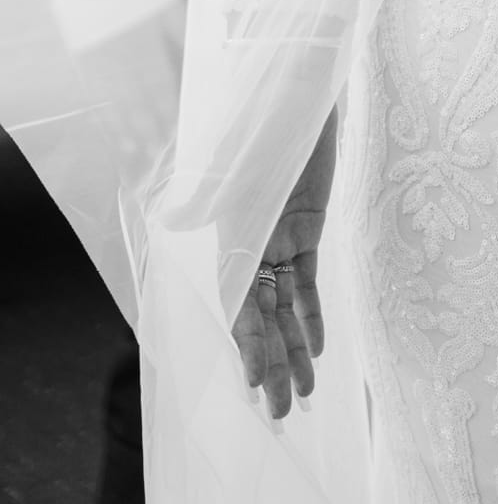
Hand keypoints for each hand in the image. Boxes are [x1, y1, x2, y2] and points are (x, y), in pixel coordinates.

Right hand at [230, 108, 336, 420]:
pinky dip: (311, 314)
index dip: (247, 344)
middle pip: (261, 318)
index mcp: (230, 236)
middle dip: (272, 365)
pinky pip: (307, 281)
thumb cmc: (262, 120)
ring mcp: (279, 238)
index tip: (254, 383)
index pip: (237, 303)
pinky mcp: (307, 228)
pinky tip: (316, 348)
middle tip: (284, 412)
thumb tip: (176, 214)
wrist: (298, 91)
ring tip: (304, 393)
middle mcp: (251, 245)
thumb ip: (206, 191)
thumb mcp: (232, 157)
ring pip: (286, 308)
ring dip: (294, 351)